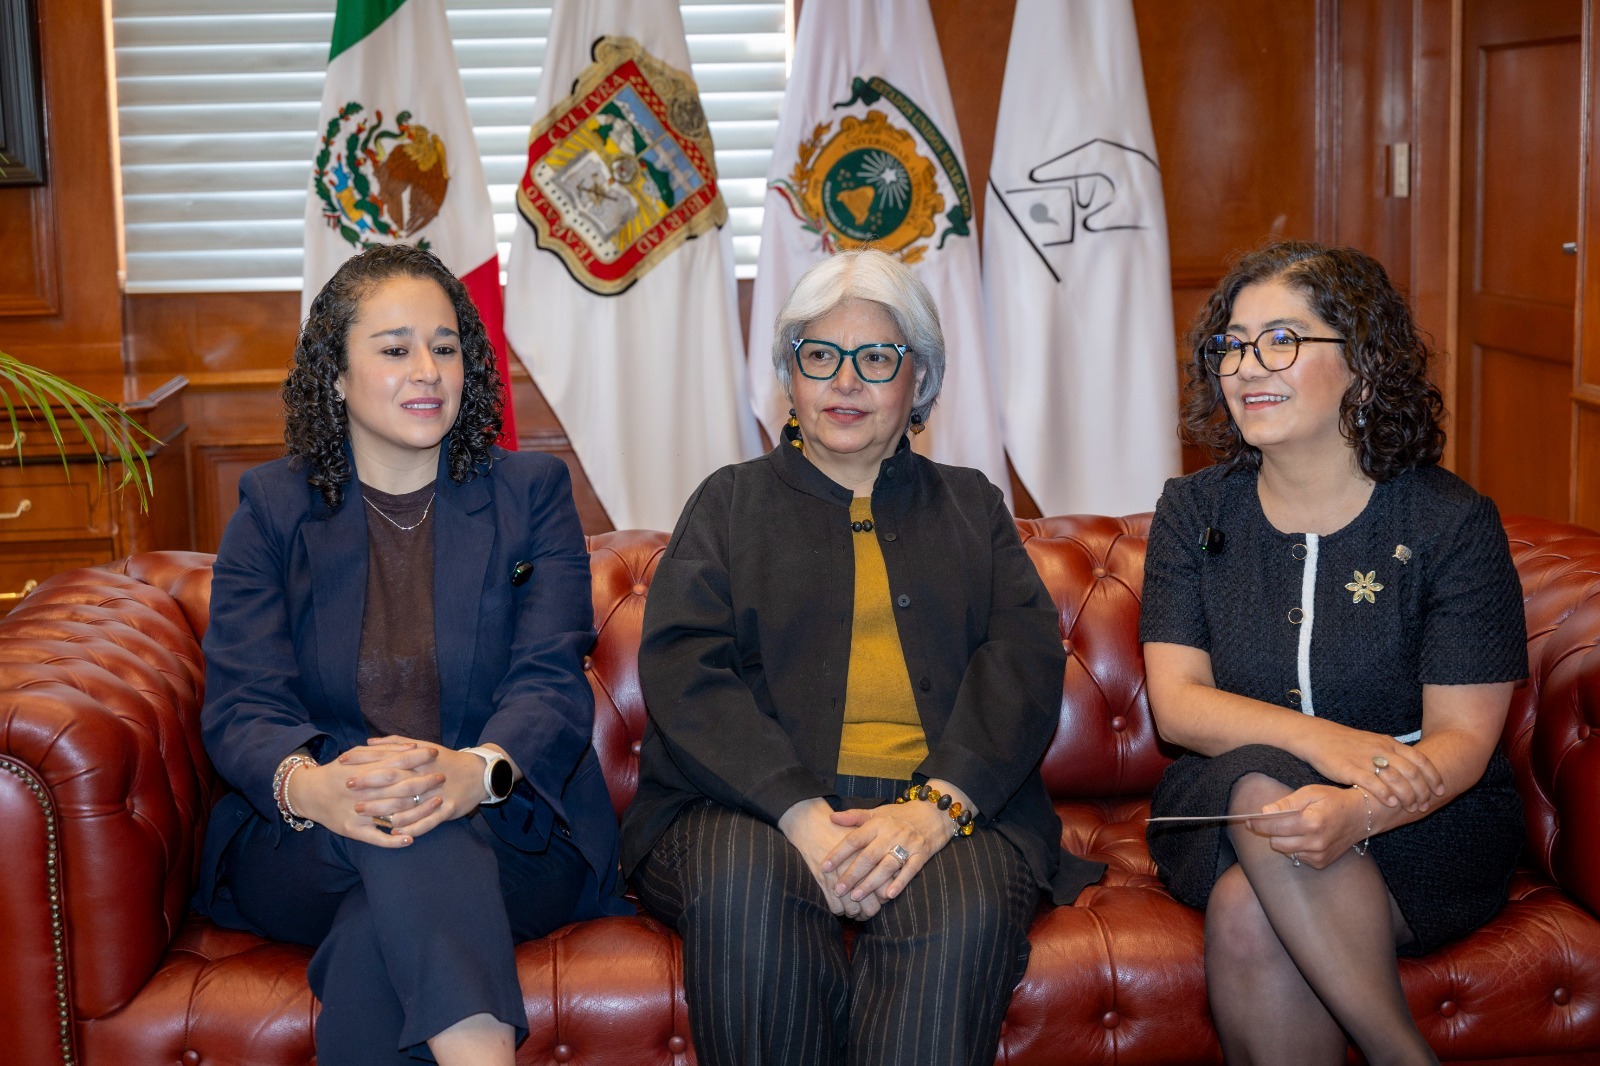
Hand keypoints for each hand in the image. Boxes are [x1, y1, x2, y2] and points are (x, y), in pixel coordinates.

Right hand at [285, 747, 435, 847]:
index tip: (436, 753)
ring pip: (392, 811)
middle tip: (443, 777)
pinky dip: (393, 840)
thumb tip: (412, 746)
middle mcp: (362, 791)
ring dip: (418, 808)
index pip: (395, 761)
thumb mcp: (356, 755)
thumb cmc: (337, 771)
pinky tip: (410, 839)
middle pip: (399, 786)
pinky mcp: (352, 830)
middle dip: (424, 781)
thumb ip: (383, 750)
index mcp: (362, 770)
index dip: (417, 757)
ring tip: (439, 803)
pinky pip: (375, 837)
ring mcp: (357, 812)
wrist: (308, 793)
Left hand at [343, 737, 506, 838]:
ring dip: (383, 808)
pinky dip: (411, 827)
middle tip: (347, 786)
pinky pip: (428, 821)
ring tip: (362, 813)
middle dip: (369, 782)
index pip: (386, 756)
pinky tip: (395, 833)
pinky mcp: (448, 809)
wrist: (480, 774)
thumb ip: (394, 743)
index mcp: (418, 759)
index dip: (364, 758)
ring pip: (407, 802)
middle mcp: (426, 775)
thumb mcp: (423, 746)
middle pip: (393, 778)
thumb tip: (369, 741)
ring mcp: (437, 793)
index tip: (343, 760)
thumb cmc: (446, 760)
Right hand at [778, 799, 880, 919]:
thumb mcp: (865, 837)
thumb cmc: (841, 831)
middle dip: (871, 910)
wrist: (814, 825)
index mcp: (870, 859)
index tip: (882, 897)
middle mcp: (856, 871)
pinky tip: (842, 907)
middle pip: (871, 905)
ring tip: (856, 911)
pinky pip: (835, 908)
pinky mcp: (824, 883)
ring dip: (856, 913)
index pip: (884, 889)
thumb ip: (881, 854)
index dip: (884, 897)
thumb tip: (897, 872)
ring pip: (853, 910)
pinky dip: (840, 911)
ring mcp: (839, 878)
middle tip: (870, 909)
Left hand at [823, 799, 949, 903]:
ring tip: (856, 896)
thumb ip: (854, 816)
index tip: (824, 867)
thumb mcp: (877, 812)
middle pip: (868, 856)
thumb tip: (831, 818)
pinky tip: (889, 896)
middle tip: (837, 889)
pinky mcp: (922, 854)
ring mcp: (907, 844)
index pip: (854, 839)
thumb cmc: (900, 816)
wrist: (933, 813)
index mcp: (878, 823)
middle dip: (851, 874)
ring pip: (887, 866)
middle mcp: (891, 834)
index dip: (838, 853)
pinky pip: (910, 870)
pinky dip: (900, 883)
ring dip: (871, 883)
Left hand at [1251, 784, 1371, 867]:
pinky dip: (1296, 847)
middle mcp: (1315, 842)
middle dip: (1271, 831)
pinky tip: (1306, 836)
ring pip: (1285, 852)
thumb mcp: (1310, 793)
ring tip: (1295, 827)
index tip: (1248, 820)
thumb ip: (1286, 803)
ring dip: (1284, 840)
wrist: (1361, 816)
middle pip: (1276, 843)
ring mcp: (1319, 855)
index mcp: (1311, 822)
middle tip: (1275, 820)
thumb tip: (1264, 812)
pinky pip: (1297, 857)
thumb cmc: (1333, 800)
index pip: (1275, 826)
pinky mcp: (1321, 863)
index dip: (1258, 823)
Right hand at [1303, 726, 1443, 811]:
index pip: (1420, 759)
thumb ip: (1392, 754)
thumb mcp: (1374, 743)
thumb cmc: (1346, 743)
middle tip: (1425, 805)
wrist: (1318, 737)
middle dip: (1422, 791)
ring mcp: (1366, 759)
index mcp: (1389, 743)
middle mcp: (1381, 750)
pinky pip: (1372, 782)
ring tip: (1411, 808)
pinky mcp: (1350, 768)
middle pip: (1411, 772)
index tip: (1441, 791)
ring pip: (1395, 778)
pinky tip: (1391, 803)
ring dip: (1407, 796)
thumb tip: (1411, 771)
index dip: (1433, 776)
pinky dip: (1385, 794)